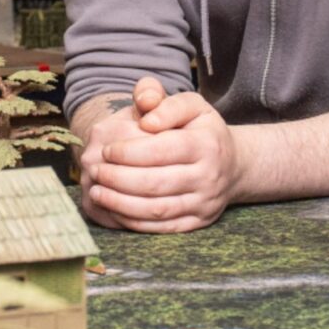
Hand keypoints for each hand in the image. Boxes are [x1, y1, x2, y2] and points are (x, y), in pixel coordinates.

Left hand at [79, 76, 239, 233]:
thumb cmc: (201, 130)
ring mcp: (205, 203)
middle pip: (156, 183)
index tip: (107, 150)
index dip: (129, 152)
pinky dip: (134, 221)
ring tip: (97, 191)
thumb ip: (163, 101)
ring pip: (157, 210)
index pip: (162, 150)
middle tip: (96, 171)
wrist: (232, 165)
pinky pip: (162, 228)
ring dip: (121, 203)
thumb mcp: (190, 105)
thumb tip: (146, 115)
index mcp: (207, 144)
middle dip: (119, 179)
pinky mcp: (198, 222)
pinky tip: (113, 208)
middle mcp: (210, 176)